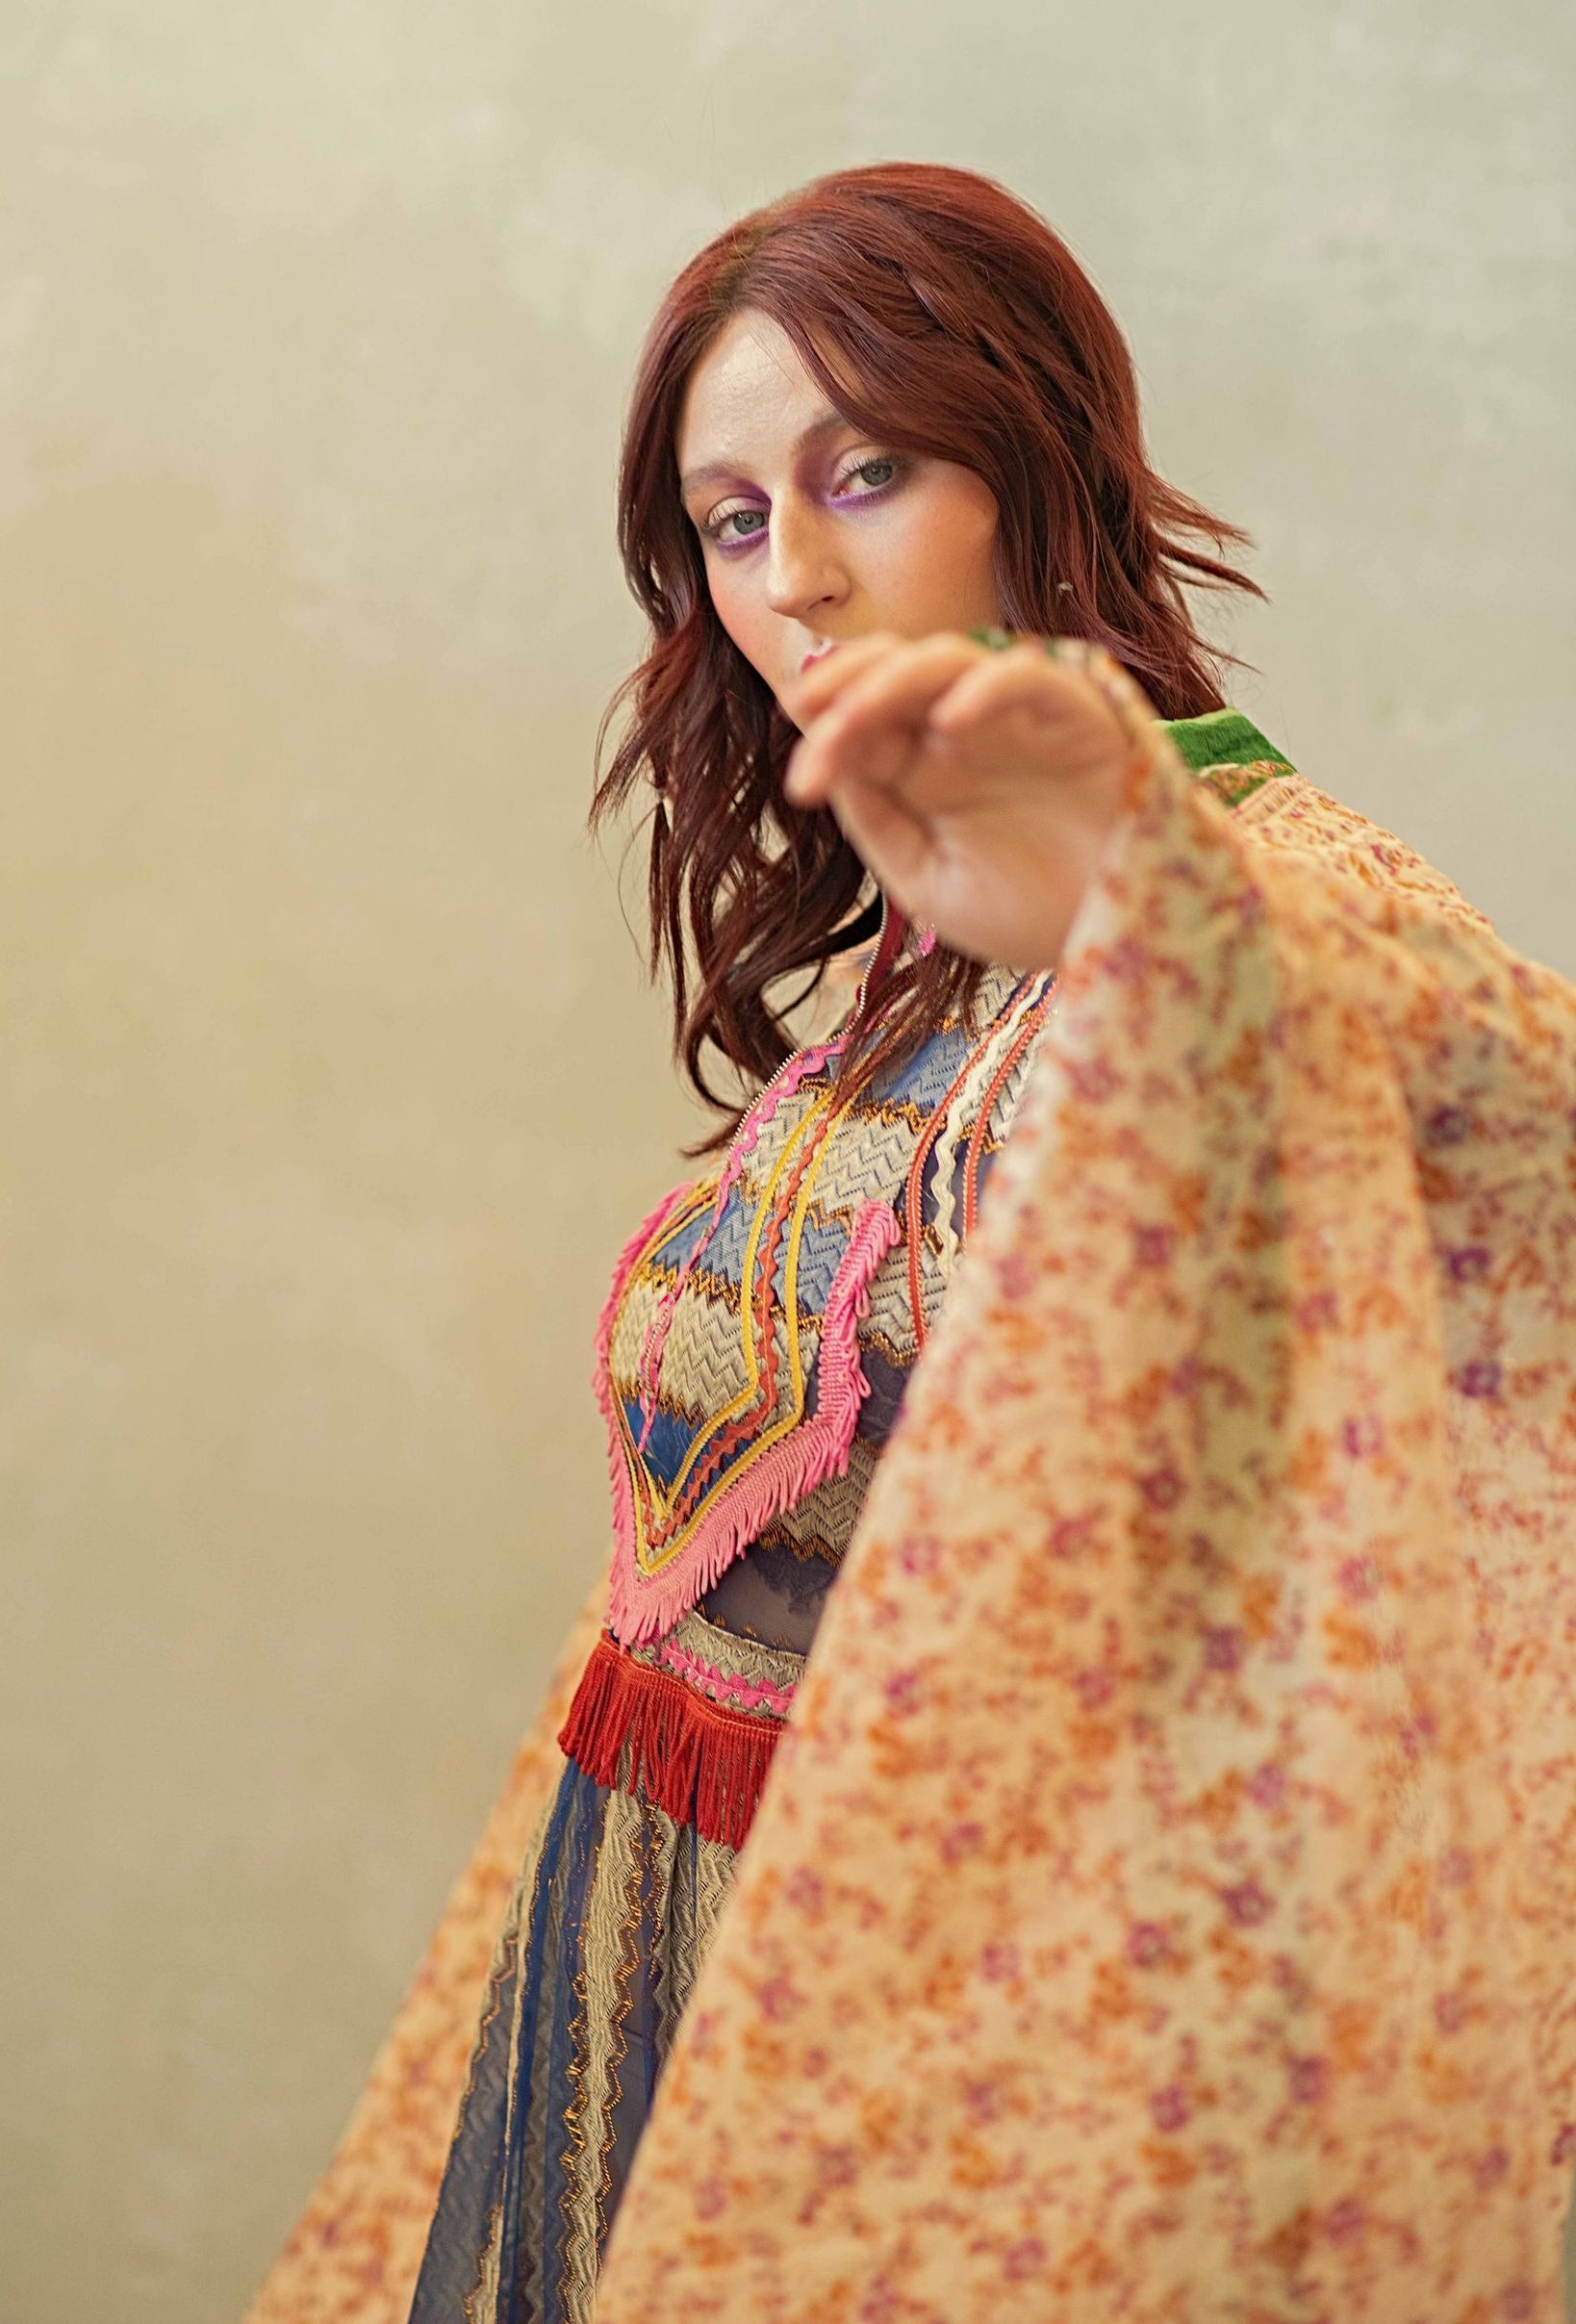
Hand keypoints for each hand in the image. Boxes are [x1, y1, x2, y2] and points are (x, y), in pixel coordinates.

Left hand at [784, 630, 1139, 973]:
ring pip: (947, 660)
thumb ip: (879, 821)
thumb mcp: (929, 882)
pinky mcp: (1076, 713)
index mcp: (924, 769)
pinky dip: (987, 688)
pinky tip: (949, 724)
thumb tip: (829, 763)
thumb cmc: (1031, 915)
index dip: (825, 739)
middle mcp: (964, 732)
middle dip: (844, 687)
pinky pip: (1027, 678)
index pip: (862, 725)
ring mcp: (1017, 718)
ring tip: (855, 718)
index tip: (800, 786)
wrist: (1121, 942)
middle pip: (892, 674)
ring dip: (892, 682)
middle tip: (810, 720)